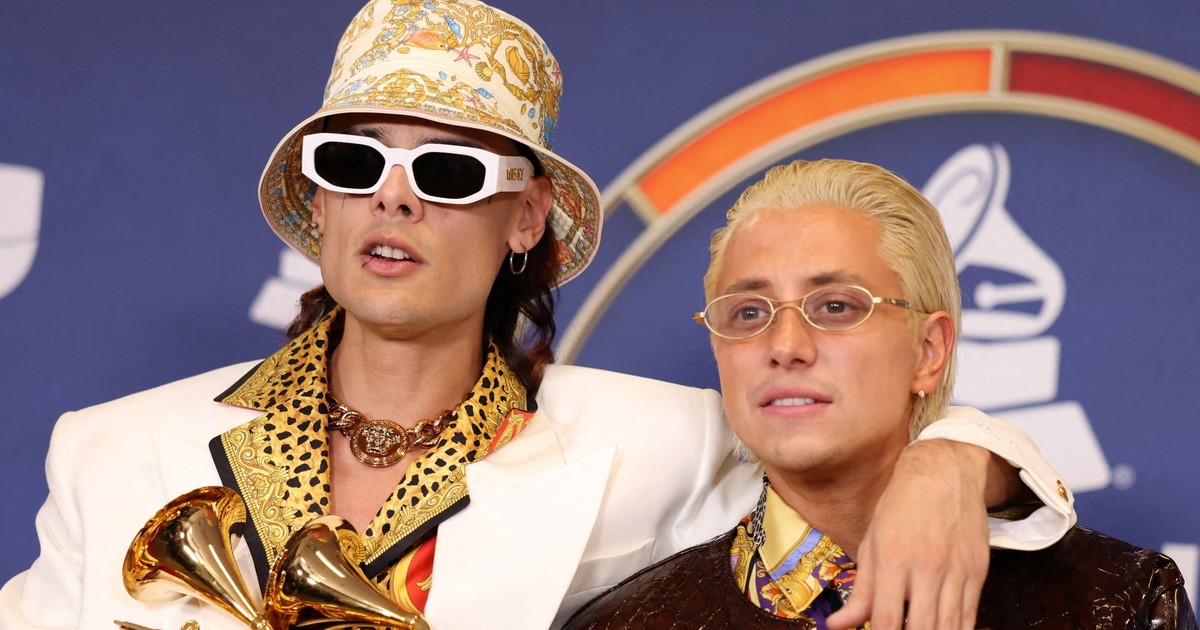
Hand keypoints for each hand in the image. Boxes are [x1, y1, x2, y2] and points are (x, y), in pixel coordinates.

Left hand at [826, 439, 991, 629]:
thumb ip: (859, 589)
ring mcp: (956, 571)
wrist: (944, 471)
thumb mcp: (871, 542)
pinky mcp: (978, 572)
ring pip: (949, 627)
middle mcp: (926, 567)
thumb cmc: (902, 504)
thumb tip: (837, 625)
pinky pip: (970, 617)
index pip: (886, 619)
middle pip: (921, 629)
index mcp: (893, 558)